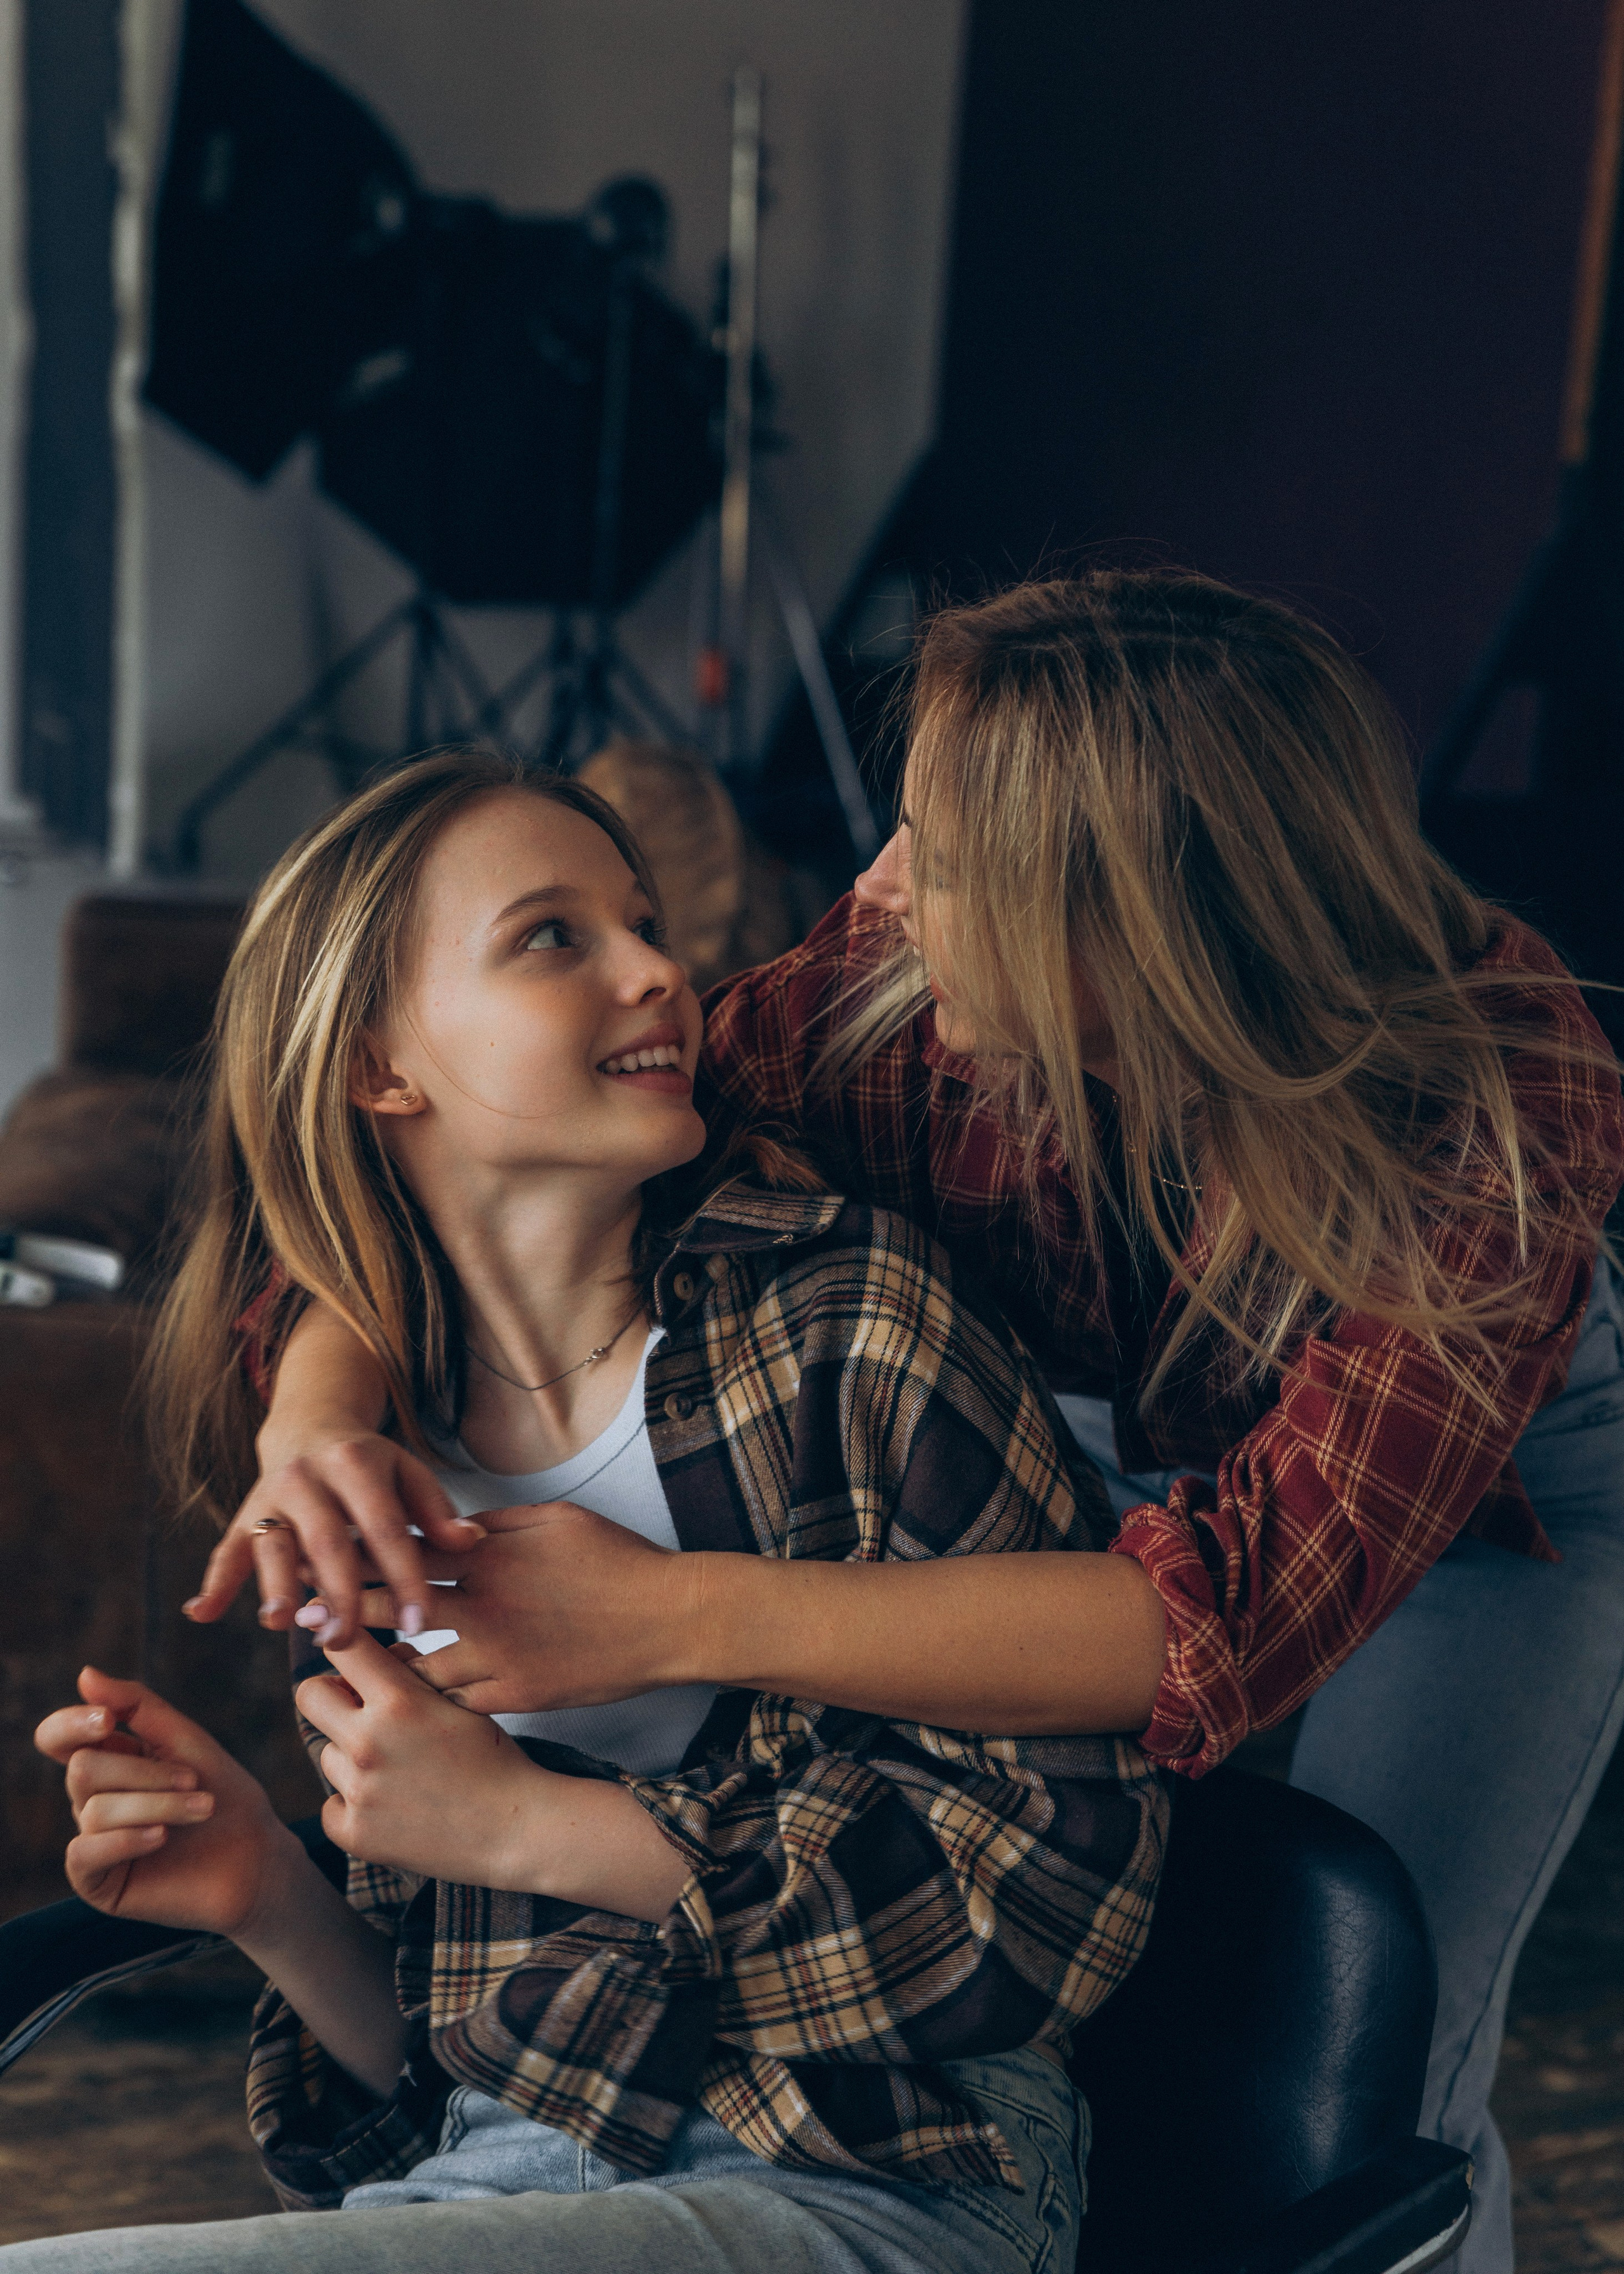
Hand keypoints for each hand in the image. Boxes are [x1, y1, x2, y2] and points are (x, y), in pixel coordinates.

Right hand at [34, 1667, 297, 1936]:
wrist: (256, 1856)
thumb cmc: (225, 1795)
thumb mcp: (184, 1740)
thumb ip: (136, 1706)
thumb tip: (85, 1675)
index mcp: (110, 1760)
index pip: (59, 1737)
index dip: (71, 1724)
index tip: (107, 1719)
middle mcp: (93, 1799)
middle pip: (83, 1768)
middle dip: (146, 1772)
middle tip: (195, 1780)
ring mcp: (93, 1841)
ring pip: (95, 1809)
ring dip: (158, 1805)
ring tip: (203, 1809)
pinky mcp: (98, 1881)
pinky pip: (84, 1853)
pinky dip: (126, 1839)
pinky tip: (162, 1837)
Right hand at [185, 1430, 485, 1648]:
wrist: (310, 1425)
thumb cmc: (371, 1464)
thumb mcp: (408, 1473)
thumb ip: (437, 1511)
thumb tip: (471, 1543)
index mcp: (357, 1463)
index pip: (385, 1527)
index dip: (403, 1575)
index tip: (420, 1622)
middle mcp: (309, 1477)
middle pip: (326, 1542)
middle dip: (338, 1593)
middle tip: (348, 1640)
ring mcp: (271, 1496)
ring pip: (273, 1546)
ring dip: (275, 1588)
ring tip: (282, 1626)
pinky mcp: (244, 1515)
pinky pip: (226, 1550)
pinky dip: (214, 1583)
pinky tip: (201, 1614)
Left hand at [301, 1632, 688, 1920]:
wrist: (517, 1830)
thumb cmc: (494, 1758)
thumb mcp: (460, 1700)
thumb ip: (411, 1672)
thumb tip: (369, 1654)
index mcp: (400, 1700)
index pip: (341, 1645)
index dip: (342, 1643)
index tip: (346, 1650)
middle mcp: (370, 1742)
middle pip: (309, 1695)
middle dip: (331, 1695)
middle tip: (359, 1710)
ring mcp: (359, 1791)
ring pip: (327, 1753)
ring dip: (352, 1757)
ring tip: (401, 1771)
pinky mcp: (354, 1833)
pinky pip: (332, 1804)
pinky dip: (355, 1806)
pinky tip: (395, 1806)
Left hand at [350, 1500, 695, 1716]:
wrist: (671, 1621)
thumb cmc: (618, 1562)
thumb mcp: (558, 1520)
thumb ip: (499, 1523)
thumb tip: (457, 1525)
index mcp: (492, 1556)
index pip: (406, 1551)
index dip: (359, 1554)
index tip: (323, 1558)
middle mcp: (485, 1608)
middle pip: (395, 1609)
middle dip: (347, 1613)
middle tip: (309, 1620)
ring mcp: (498, 1658)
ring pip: (417, 1668)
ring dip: (384, 1668)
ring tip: (349, 1671)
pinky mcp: (515, 1697)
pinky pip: (454, 1702)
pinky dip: (430, 1700)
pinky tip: (408, 1704)